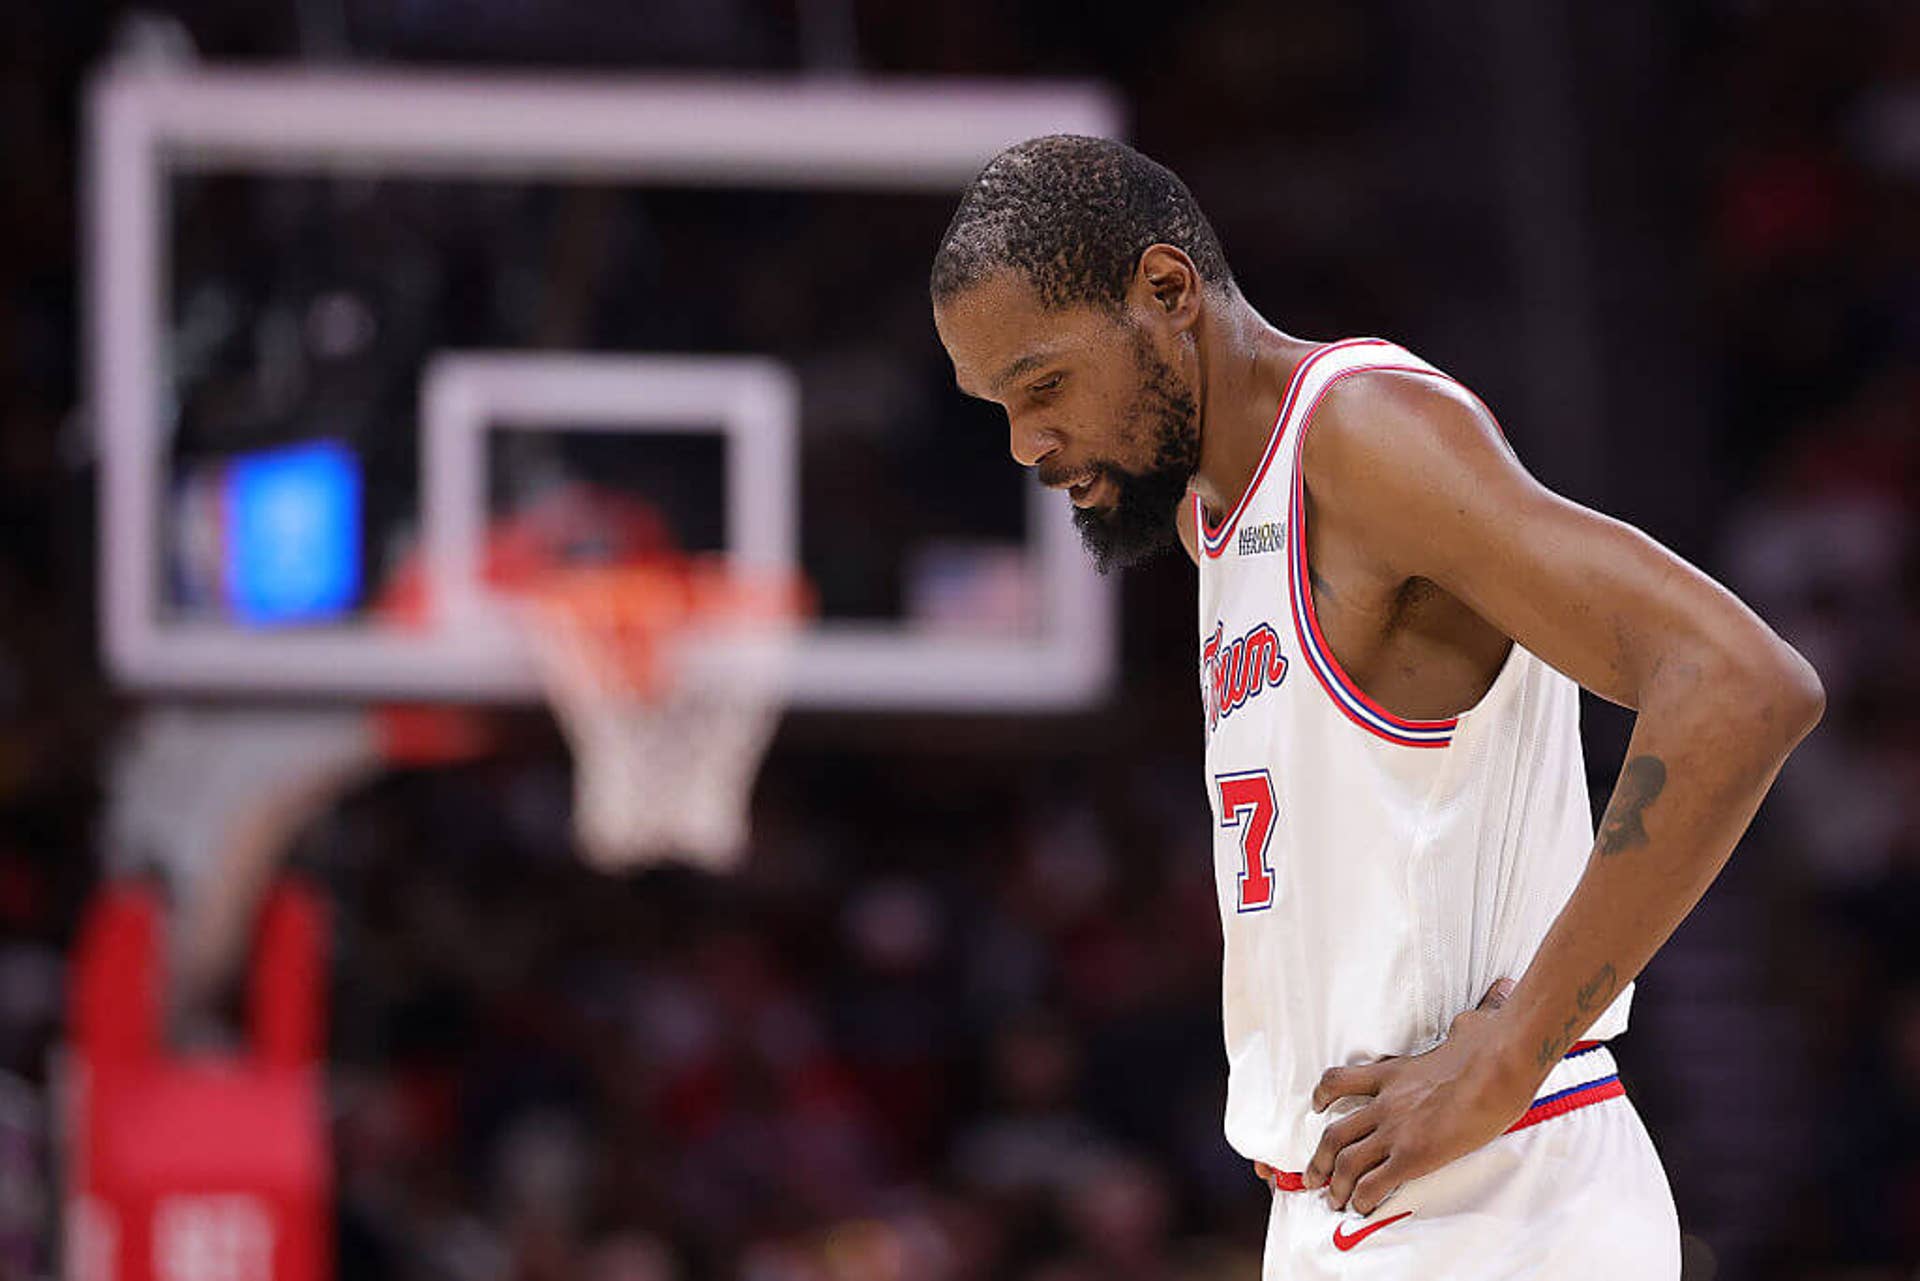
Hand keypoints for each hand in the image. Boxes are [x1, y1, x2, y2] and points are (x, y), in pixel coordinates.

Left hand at [1301, 978, 1535, 1215]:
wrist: (1499, 1064)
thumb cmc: (1489, 1043)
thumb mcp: (1467, 1026)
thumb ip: (1464, 1025)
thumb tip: (1487, 1005)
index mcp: (1394, 1072)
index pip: (1340, 1080)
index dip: (1321, 1096)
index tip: (1315, 1107)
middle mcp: (1386, 1102)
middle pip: (1334, 1131)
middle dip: (1319, 1158)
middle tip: (1313, 1176)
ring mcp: (1397, 1129)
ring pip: (1346, 1160)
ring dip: (1336, 1184)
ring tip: (1334, 1201)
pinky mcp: (1414, 1154)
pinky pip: (1376, 1182)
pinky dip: (1363, 1199)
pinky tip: (1362, 1208)